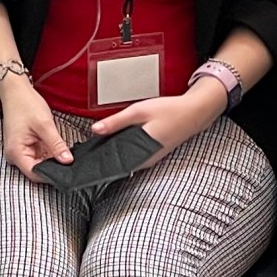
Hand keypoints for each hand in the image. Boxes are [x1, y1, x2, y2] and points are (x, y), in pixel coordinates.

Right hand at [0, 79, 71, 179]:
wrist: (16, 91)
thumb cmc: (25, 104)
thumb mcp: (44, 125)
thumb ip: (56, 145)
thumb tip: (67, 161)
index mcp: (16, 152)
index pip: (36, 174)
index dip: (52, 174)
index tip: (68, 171)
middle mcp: (15, 155)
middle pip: (38, 170)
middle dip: (53, 165)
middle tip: (68, 158)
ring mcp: (19, 151)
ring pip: (40, 163)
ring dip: (51, 158)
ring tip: (61, 148)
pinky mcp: (25, 146)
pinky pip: (39, 155)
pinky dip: (48, 152)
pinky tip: (55, 145)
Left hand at [91, 81, 227, 166]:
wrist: (193, 113)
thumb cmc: (168, 111)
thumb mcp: (139, 112)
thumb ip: (116, 122)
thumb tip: (95, 130)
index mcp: (140, 152)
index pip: (112, 165)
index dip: (96, 164)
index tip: (82, 162)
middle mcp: (145, 161)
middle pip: (117, 165)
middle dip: (101, 161)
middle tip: (84, 156)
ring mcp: (149, 160)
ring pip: (125, 163)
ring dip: (112, 157)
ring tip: (94, 151)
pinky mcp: (152, 155)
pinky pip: (132, 158)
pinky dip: (122, 153)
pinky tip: (114, 146)